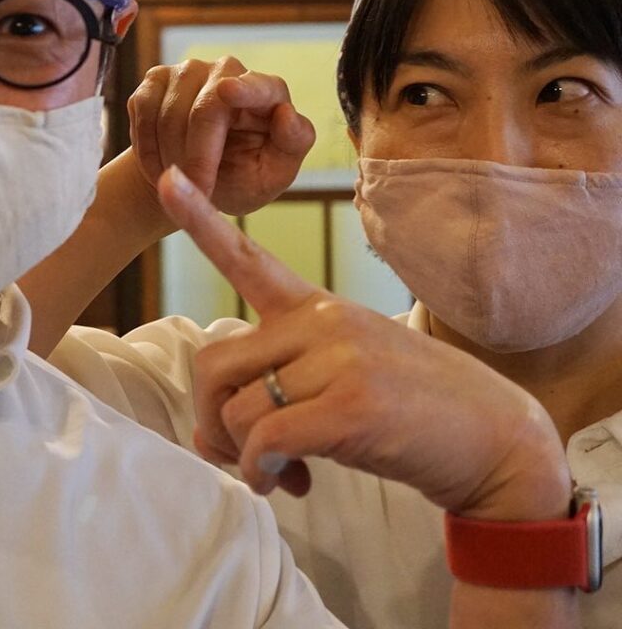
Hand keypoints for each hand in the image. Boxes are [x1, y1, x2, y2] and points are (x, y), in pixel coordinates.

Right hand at [128, 57, 315, 216]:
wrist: (190, 181)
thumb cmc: (240, 178)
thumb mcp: (271, 176)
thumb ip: (291, 146)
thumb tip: (287, 114)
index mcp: (269, 94)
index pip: (260, 87)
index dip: (244, 89)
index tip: (227, 92)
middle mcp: (230, 72)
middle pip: (206, 109)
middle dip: (196, 157)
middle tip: (196, 191)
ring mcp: (190, 71)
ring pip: (169, 113)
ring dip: (170, 156)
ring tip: (180, 181)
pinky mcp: (157, 78)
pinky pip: (143, 110)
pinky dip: (146, 146)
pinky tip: (158, 165)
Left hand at [157, 165, 571, 521]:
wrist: (496, 437)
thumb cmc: (408, 408)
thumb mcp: (341, 377)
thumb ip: (275, 389)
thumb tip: (209, 433)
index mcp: (315, 307)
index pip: (247, 257)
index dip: (200, 219)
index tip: (166, 178)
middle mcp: (321, 322)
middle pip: (214, 364)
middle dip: (211, 420)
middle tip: (240, 453)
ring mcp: (338, 360)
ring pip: (236, 409)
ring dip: (241, 456)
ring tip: (278, 472)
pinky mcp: (352, 406)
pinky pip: (266, 440)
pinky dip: (260, 473)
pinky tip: (286, 483)